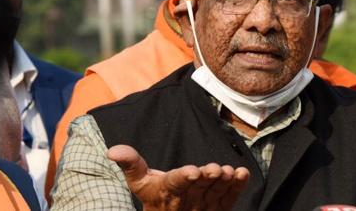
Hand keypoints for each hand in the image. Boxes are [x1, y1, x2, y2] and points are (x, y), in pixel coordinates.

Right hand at [107, 145, 249, 210]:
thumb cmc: (155, 197)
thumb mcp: (140, 182)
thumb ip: (131, 164)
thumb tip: (112, 150)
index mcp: (168, 191)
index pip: (176, 183)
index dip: (185, 177)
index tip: (192, 171)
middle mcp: (188, 200)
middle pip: (200, 187)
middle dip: (208, 178)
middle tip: (215, 169)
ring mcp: (205, 206)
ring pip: (216, 193)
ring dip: (225, 183)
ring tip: (230, 172)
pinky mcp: (219, 208)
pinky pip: (230, 198)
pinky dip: (238, 187)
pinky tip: (243, 175)